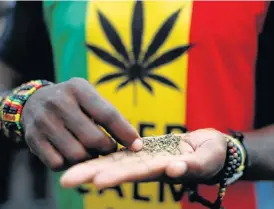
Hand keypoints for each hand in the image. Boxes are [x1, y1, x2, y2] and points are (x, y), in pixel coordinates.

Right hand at [21, 77, 141, 169]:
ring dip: (89, 158)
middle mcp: (59, 103)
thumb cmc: (72, 102)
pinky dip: (70, 164)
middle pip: (93, 138)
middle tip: (108, 148)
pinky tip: (72, 154)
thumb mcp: (88, 97)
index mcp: (78, 89)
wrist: (34, 101)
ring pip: (77, 154)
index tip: (137, 146)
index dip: (125, 133)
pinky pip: (58, 163)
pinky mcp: (33, 139)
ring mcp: (43, 122)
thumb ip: (108, 114)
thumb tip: (133, 141)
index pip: (108, 114)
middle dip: (106, 149)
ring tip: (91, 151)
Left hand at [60, 129, 226, 188]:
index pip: (136, 174)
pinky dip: (105, 150)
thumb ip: (191, 167)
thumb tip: (172, 171)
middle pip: (117, 169)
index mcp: (161, 170)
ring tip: (68, 170)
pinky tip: (86, 150)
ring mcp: (144, 156)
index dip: (117, 176)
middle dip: (93, 173)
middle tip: (67, 179)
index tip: (96, 180)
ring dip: (93, 164)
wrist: (209, 147)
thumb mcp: (205, 161)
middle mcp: (148, 166)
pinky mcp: (144, 147)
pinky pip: (123, 148)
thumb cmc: (211, 155)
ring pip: (115, 159)